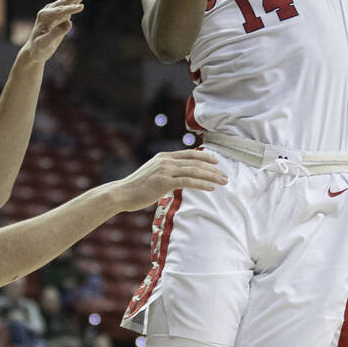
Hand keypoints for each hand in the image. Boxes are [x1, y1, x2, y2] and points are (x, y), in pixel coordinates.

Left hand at [22, 0, 94, 63]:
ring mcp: (55, 10)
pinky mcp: (60, 12)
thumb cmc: (39, 48)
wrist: (35, 49)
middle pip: (65, 1)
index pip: (59, 11)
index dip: (70, 9)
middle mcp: (48, 10)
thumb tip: (69, 23)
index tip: (81, 7)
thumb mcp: (45, 43)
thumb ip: (55, 33)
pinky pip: (72, 3)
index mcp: (44, 16)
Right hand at [113, 150, 227, 211]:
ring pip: (194, 170)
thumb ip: (166, 171)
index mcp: (164, 157)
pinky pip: (188, 181)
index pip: (189, 154)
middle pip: (195, 161)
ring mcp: (165, 170)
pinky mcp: (164, 182)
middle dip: (213, 168)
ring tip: (223, 182)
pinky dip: (202, 184)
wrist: (122, 193)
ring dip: (211, 176)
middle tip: (225, 175)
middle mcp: (166, 160)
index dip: (205, 156)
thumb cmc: (137, 187)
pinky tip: (211, 188)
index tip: (217, 161)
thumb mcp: (153, 174)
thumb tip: (178, 177)